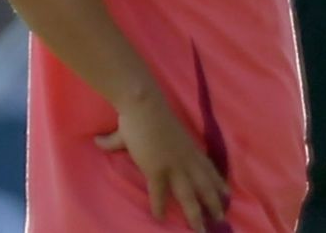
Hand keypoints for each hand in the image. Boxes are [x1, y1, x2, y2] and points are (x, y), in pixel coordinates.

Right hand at [96, 92, 229, 229]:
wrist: (143, 105)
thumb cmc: (145, 114)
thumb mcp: (147, 129)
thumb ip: (122, 140)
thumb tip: (98, 140)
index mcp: (188, 148)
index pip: (207, 168)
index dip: (217, 181)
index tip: (227, 194)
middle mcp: (186, 159)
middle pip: (204, 185)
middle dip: (214, 202)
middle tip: (222, 218)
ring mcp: (173, 165)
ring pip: (189, 194)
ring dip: (196, 212)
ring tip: (201, 229)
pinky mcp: (157, 169)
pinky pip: (160, 193)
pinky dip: (160, 206)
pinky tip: (159, 219)